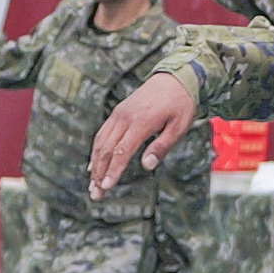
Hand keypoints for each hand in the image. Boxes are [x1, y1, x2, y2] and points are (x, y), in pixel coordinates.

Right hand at [77, 75, 194, 193]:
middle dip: (99, 174)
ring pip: (101, 142)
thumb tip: (147, 165)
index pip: (122, 151)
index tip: (106, 187)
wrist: (174, 77)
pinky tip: (93, 166)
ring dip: (95, 165)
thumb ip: (162, 146)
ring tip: (92, 185)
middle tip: (95, 195)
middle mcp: (125, 117)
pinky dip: (96, 151)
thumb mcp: (179, 126)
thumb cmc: (180, 104)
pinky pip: (102, 134)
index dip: (113, 170)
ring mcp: (119, 114)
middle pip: (107, 149)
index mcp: (141, 122)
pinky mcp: (118, 113)